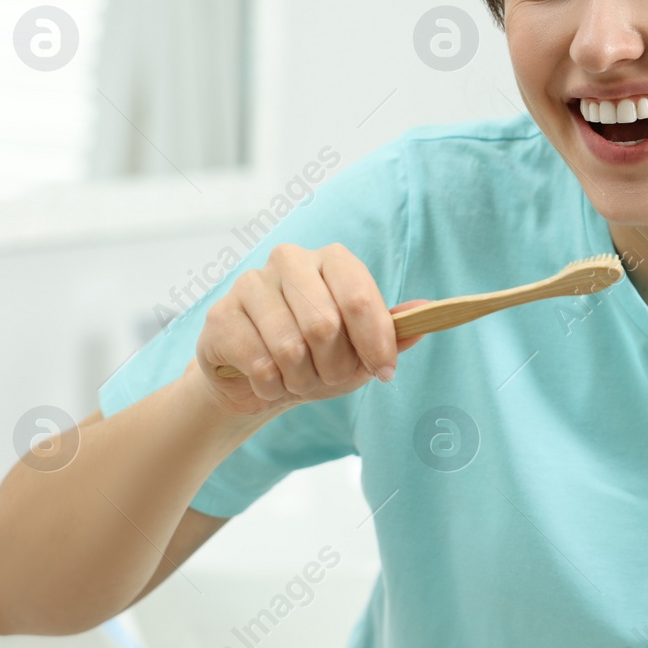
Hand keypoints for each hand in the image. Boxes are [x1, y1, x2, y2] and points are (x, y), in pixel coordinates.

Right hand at [190, 242, 431, 419]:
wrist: (259, 381)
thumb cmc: (318, 358)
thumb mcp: (362, 351)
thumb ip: (394, 332)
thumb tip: (427, 312)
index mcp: (332, 260)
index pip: (358, 296)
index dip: (375, 341)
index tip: (384, 371)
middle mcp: (291, 260)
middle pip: (324, 324)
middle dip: (334, 367)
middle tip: (331, 379)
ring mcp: (251, 283)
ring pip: (289, 346)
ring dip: (301, 379)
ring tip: (298, 380)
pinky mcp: (221, 314)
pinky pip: (258, 362)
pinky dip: (272, 386)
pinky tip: (269, 381)